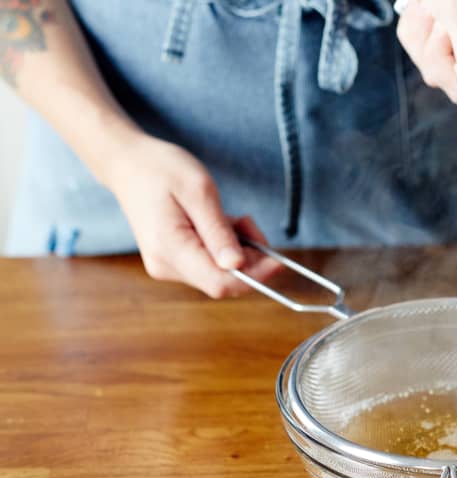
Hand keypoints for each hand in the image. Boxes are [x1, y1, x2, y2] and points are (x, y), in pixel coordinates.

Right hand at [103, 135, 281, 297]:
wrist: (127, 164)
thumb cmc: (160, 169)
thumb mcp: (199, 191)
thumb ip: (219, 231)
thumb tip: (237, 265)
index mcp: (170, 249)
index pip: (220, 283)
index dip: (255, 277)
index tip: (278, 261)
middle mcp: (166, 266)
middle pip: (223, 280)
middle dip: (248, 258)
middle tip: (248, 222)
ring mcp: (168, 266)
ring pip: (219, 272)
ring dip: (237, 249)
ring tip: (230, 216)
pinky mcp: (173, 261)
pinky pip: (209, 263)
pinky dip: (224, 247)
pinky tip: (219, 222)